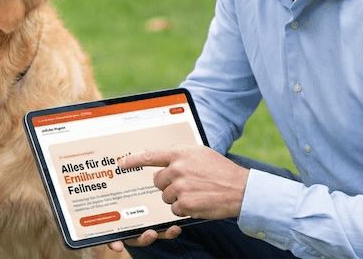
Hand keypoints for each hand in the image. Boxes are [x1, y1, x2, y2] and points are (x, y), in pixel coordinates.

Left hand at [104, 145, 249, 251]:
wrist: (240, 189)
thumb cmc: (221, 171)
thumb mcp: (201, 154)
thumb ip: (181, 156)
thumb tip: (165, 162)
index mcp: (180, 153)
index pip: (151, 156)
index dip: (134, 160)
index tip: (122, 163)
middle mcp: (177, 168)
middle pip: (158, 181)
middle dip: (168, 185)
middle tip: (187, 184)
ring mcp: (180, 186)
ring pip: (166, 197)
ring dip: (178, 198)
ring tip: (197, 192)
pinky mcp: (185, 203)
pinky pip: (175, 209)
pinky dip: (185, 209)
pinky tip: (199, 202)